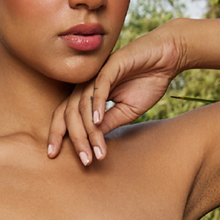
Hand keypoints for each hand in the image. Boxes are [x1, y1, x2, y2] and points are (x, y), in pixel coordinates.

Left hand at [47, 24, 189, 164]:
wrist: (166, 58)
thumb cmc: (146, 83)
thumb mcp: (125, 112)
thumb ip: (107, 124)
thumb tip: (90, 142)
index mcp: (88, 95)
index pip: (65, 115)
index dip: (57, 133)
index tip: (53, 155)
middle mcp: (87, 84)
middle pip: (69, 112)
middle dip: (75, 139)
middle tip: (84, 161)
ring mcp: (97, 73)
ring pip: (82, 103)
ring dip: (89, 130)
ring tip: (97, 151)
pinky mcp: (111, 65)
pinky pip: (99, 86)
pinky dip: (97, 104)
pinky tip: (99, 121)